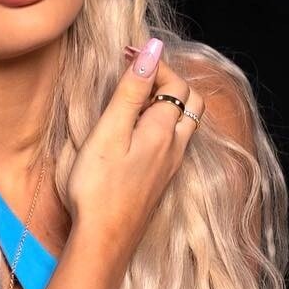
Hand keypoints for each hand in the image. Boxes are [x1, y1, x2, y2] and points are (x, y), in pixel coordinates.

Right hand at [64, 37, 204, 261]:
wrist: (104, 239)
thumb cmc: (98, 188)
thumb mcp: (108, 132)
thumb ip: (131, 91)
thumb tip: (151, 49)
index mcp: (161, 128)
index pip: (173, 81)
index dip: (153, 62)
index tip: (125, 55)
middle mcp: (174, 145)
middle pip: (190, 100)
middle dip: (169, 79)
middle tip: (137, 74)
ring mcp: (170, 165)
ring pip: (185, 123)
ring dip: (169, 103)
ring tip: (139, 99)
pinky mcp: (161, 181)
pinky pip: (175, 142)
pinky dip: (164, 125)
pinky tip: (140, 133)